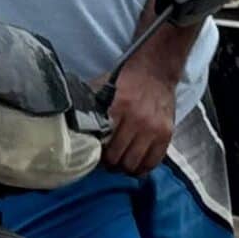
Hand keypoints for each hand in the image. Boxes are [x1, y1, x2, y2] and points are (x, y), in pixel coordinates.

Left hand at [101, 54, 177, 175]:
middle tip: (107, 161)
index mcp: (119, 108)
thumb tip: (71, 123)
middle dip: (110, 163)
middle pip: (117, 158)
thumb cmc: (127, 80)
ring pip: (134, 164)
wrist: (156, 70)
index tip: (95, 153)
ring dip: (125, 167)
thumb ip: (91, 106)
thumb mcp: (104, 87)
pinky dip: (143, 167)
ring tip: (121, 163)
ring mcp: (154, 129)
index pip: (103, 144)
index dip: (97, 154)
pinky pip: (153, 162)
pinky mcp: (166, 134)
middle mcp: (138, 120)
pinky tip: (137, 165)